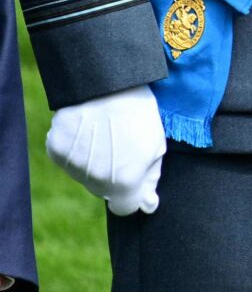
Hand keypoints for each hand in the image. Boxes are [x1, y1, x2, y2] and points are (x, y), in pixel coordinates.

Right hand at [44, 86, 165, 215]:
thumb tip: (147, 205)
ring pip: (85, 176)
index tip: (134, 178)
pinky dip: (76, 150)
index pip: (124, 208)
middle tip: (121, 146)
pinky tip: (87, 130)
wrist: (105, 84)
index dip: (132, 194)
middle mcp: (95, 180)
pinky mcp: (55, 150)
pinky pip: (68, 159)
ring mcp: (72, 166)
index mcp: (124, 182)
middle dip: (114, 176)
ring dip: (94, 163)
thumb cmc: (139, 114)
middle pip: (104, 191)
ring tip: (104, 134)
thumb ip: (150, 179)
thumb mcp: (156, 146)